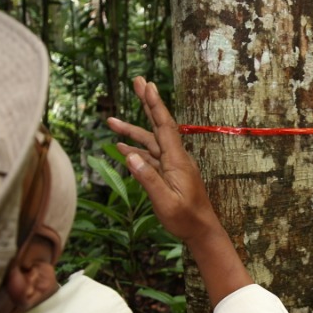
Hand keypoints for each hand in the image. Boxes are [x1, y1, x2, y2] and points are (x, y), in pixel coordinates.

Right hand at [108, 77, 217, 242]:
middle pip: (158, 126)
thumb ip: (148, 179)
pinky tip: (122, 149)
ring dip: (132, 132)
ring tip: (110, 121)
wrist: (201, 231)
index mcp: (176, 161)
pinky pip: (150, 158)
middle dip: (147, 104)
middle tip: (138, 81)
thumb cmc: (185, 219)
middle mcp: (175, 159)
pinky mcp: (169, 175)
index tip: (148, 85)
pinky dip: (136, 152)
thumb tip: (129, 156)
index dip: (155, 105)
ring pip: (150, 143)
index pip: (164, 126)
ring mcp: (172, 166)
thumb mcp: (165, 202)